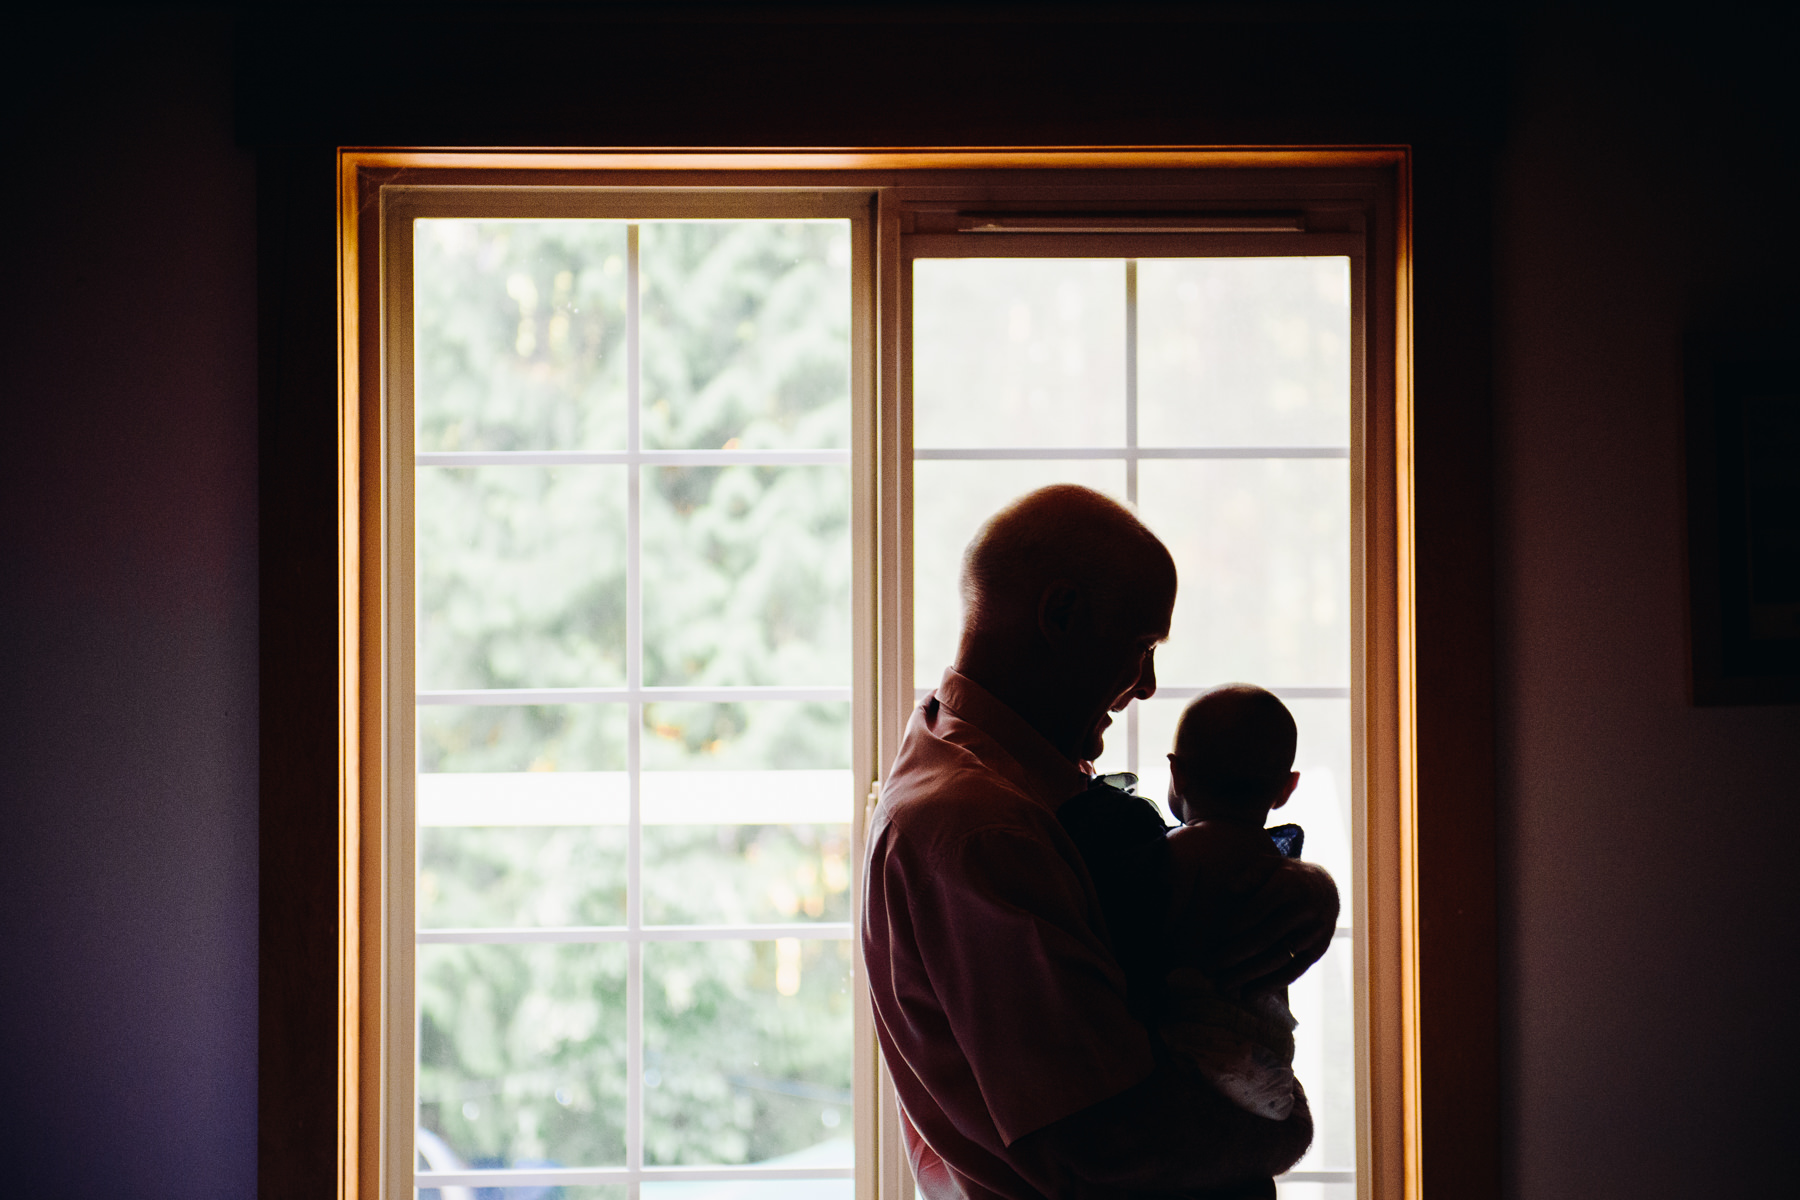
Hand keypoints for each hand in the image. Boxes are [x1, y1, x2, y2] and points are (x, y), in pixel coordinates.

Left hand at [1207, 859, 1338, 990]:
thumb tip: (1230, 889)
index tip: (1211, 940)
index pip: (1256, 911)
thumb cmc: (1284, 876)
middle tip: (1209, 969)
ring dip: (1250, 976)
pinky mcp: (1318, 951)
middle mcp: (1304, 911)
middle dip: (1234, 956)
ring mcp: (1313, 933)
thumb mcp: (1269, 864)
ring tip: (1224, 986)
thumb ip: (1249, 874)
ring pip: (1278, 959)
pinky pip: (1294, 971)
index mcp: (1288, 886)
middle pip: (1265, 938)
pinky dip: (1271, 984)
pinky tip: (1250, 993)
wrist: (1327, 889)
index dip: (1233, 927)